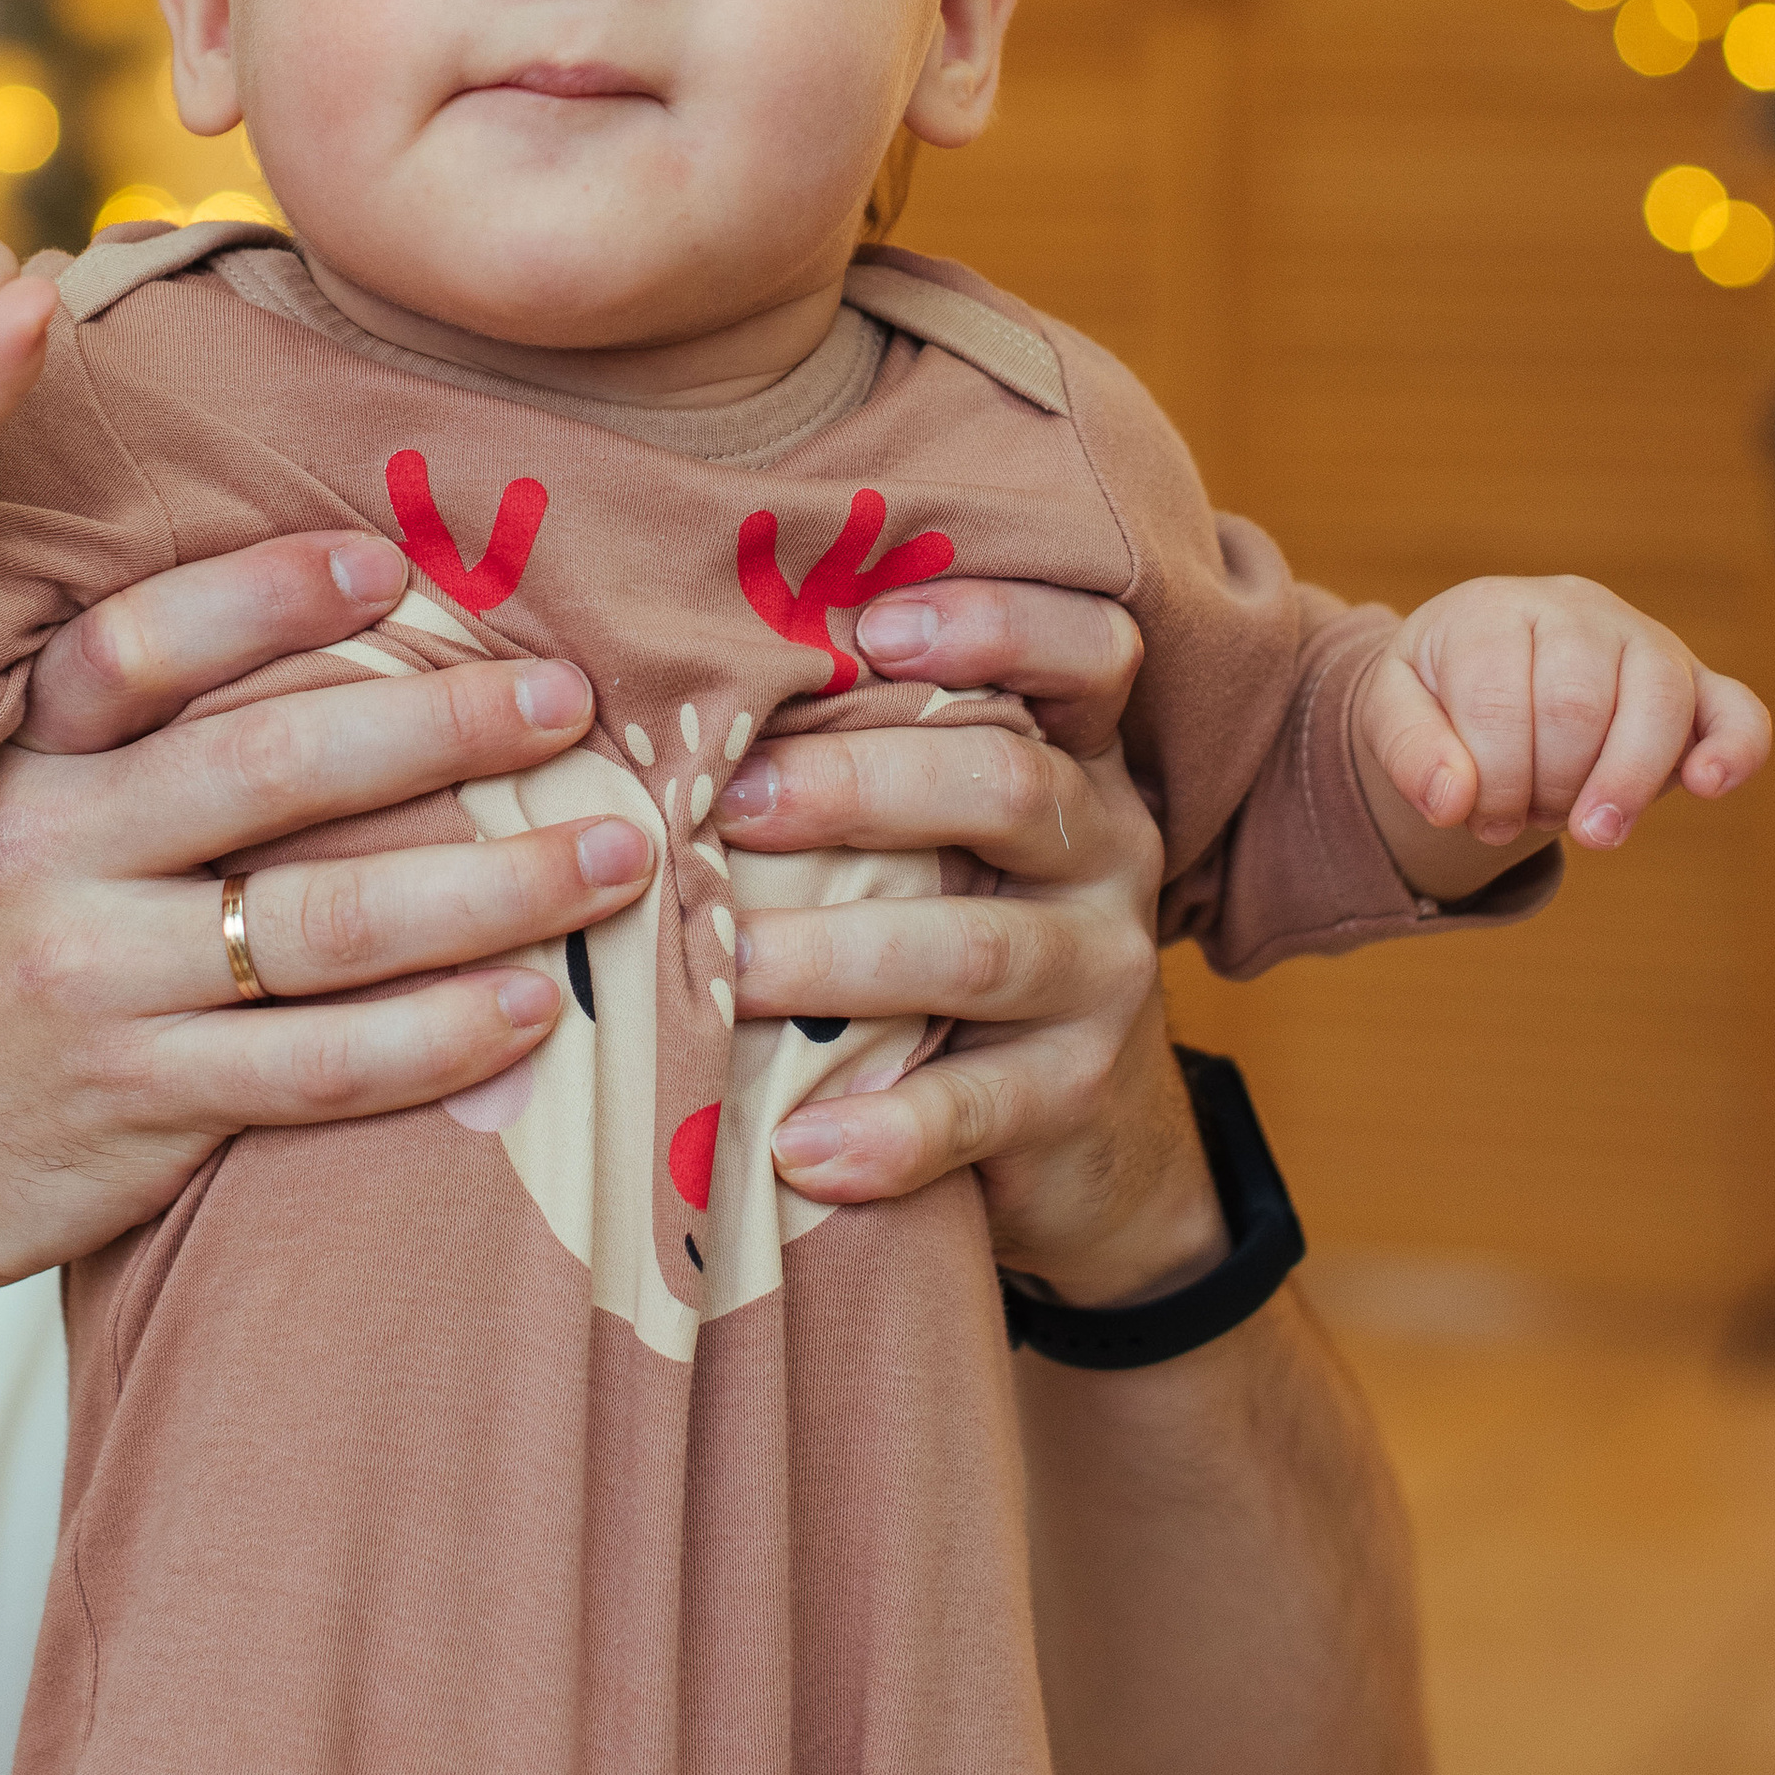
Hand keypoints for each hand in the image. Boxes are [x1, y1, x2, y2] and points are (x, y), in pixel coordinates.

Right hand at [0, 529, 658, 1288]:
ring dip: (493, 885)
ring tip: (615, 856)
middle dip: (442, 726)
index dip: (266, 596)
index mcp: (25, 766)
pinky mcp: (142, 1106)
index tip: (395, 564)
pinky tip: (537, 1004)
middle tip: (569, 700)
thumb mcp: (8, 824)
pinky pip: (324, 1066)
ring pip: (325, 923)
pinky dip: (443, 1035)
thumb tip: (343, 654)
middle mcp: (51, 856)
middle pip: (272, 767)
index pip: (140, 647)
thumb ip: (133, 751)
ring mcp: (96, 986)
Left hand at [717, 578, 1224, 1309]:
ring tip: (724, 973)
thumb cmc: (957, 933)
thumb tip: (666, 680)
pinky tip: (797, 1148)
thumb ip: (865, 753)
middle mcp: (1107, 848)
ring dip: (837, 958)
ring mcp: (1104, 974)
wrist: (1090, 1132)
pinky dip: (886, 1132)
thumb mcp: (943, 833)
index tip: (877, 625)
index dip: (1001, 625)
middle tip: (727, 805)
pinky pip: (978, 1109)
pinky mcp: (1076, 1096)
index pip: (1089, 651)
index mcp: (1072, 758)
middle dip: (858, 786)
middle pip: (1005, 786)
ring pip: (977, 948)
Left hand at [1353, 572, 1770, 869]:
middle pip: (1576, 710)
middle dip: (1546, 788)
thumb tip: (1451, 803)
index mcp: (1495, 608)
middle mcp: (1576, 609)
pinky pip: (1736, 709)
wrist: (1480, 668)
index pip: (1499, 704)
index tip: (1472, 815)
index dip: (1488, 781)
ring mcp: (1643, 639)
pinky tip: (1706, 785)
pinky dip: (1733, 751)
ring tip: (1590, 832)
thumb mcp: (1392, 710)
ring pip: (1656, 705)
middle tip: (1520, 816)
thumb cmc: (1438, 690)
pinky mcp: (1695, 682)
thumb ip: (1407, 751)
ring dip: (1619, 785)